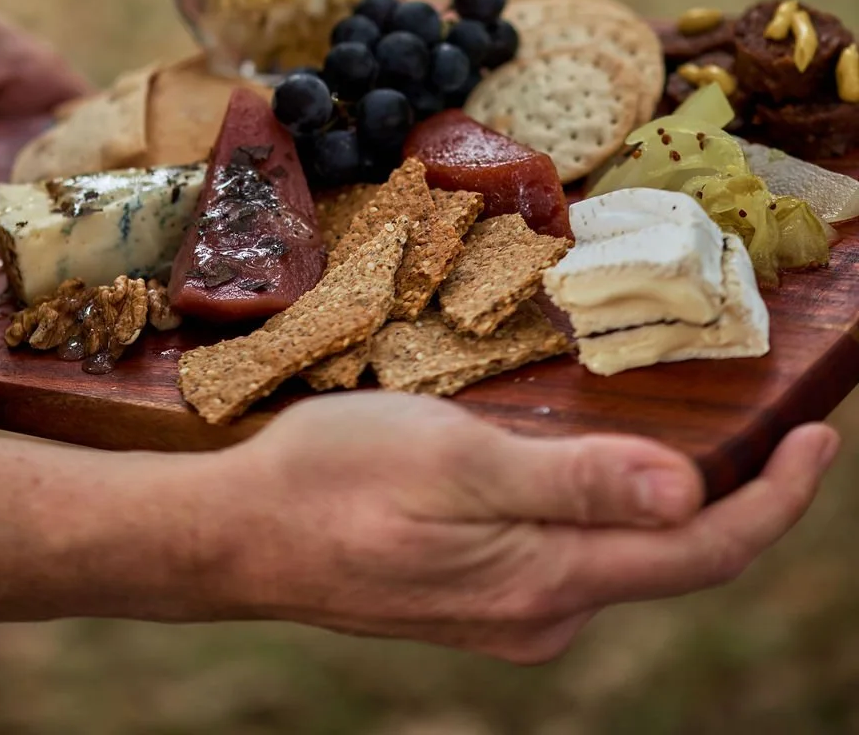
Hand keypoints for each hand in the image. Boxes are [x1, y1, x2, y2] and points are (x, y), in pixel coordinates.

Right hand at [194, 394, 838, 662]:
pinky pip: (577, 557)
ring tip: (704, 436)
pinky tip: (601, 469)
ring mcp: (510, 613)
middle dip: (743, 501)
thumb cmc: (339, 480)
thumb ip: (575, 482)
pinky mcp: (479, 597)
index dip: (777, 501)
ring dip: (677, 506)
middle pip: (676, 561)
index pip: (704, 551)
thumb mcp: (458, 461)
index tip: (824, 440)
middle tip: (782, 429)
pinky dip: (616, 513)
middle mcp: (545, 612)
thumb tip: (693, 493)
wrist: (241, 537)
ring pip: (625, 559)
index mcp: (551, 579)